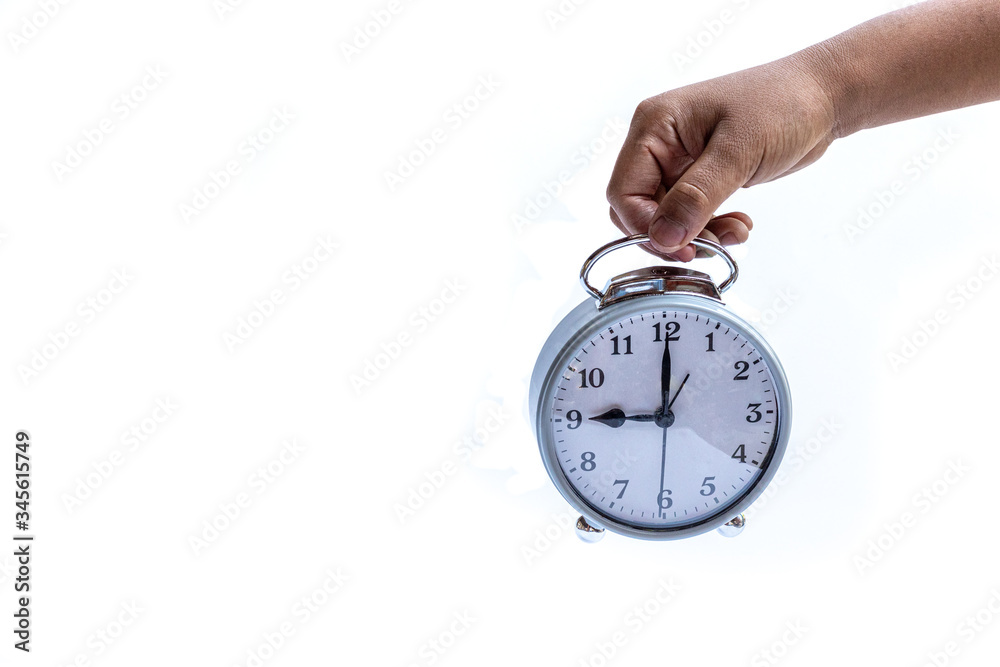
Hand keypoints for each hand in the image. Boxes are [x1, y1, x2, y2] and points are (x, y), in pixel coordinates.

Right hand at [606, 58, 835, 260]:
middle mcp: (659, 142)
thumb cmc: (784, 103)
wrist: (823, 96)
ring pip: (664, 217)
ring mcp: (678, 160)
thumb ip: (698, 196)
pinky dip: (709, 227)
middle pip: (638, 209)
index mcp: (655, 125)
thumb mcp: (739, 151)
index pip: (624, 191)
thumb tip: (664, 236)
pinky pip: (688, 214)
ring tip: (733, 234)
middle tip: (707, 246)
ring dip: (694, 234)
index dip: (647, 226)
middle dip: (671, 234)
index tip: (682, 246)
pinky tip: (737, 224)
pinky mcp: (698, 175)